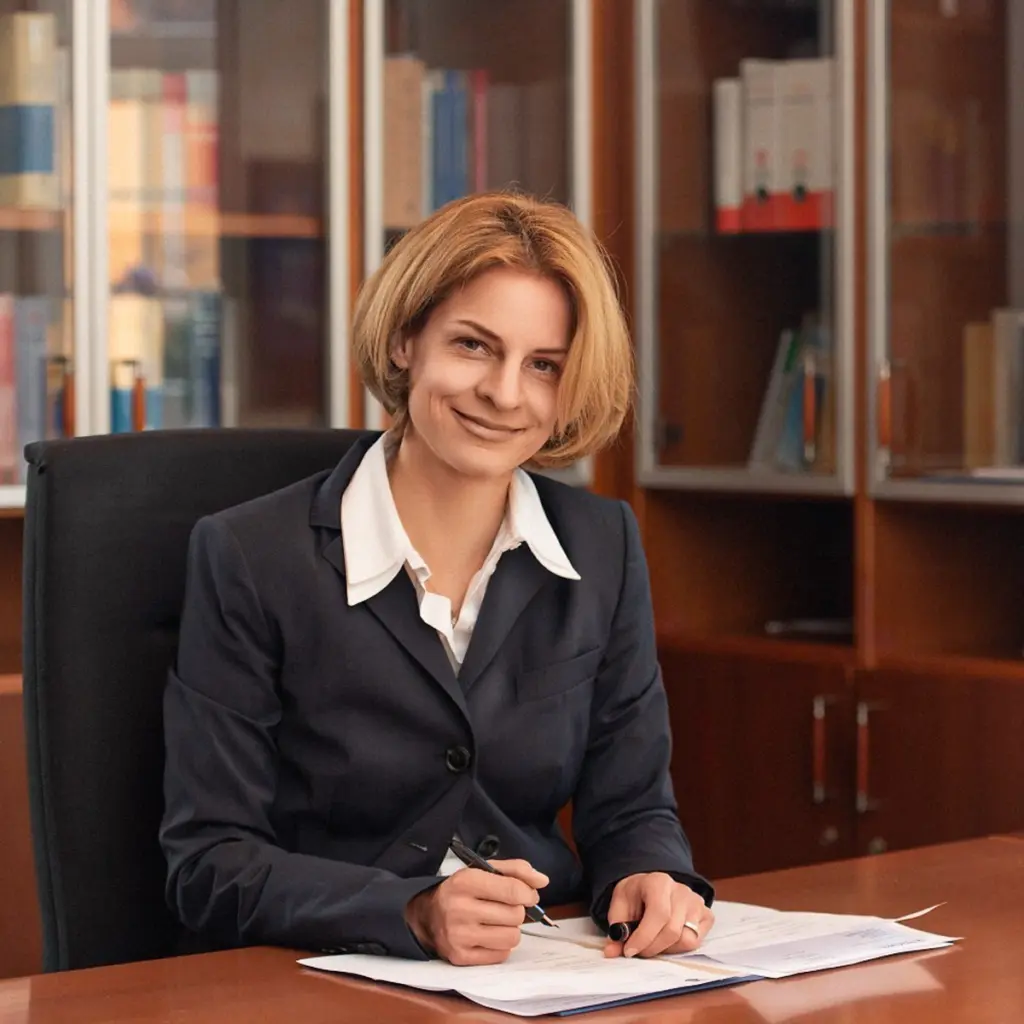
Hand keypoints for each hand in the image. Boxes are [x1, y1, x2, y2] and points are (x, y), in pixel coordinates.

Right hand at [405, 859, 548, 965]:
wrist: (428, 915)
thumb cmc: (462, 891)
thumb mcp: (484, 870)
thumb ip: (516, 870)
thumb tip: (542, 881)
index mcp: (466, 882)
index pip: (513, 891)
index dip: (528, 894)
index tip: (529, 895)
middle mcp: (460, 909)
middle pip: (515, 915)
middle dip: (516, 911)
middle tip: (504, 907)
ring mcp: (459, 935)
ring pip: (512, 937)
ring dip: (510, 929)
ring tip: (497, 922)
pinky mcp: (461, 957)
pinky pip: (501, 955)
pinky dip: (501, 945)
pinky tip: (489, 935)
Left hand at [603, 873, 713, 958]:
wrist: (650, 886)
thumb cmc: (635, 896)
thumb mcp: (620, 906)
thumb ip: (616, 929)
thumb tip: (612, 952)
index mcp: (659, 882)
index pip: (659, 914)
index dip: (644, 937)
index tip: (629, 951)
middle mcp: (682, 890)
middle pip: (673, 931)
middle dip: (652, 948)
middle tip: (638, 951)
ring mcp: (697, 902)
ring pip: (687, 940)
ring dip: (666, 949)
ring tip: (652, 942)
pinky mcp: (706, 915)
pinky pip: (697, 941)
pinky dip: (680, 947)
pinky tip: (667, 939)